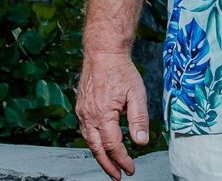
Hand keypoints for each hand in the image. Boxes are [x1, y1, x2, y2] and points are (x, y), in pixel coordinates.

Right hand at [76, 49, 149, 178]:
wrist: (103, 53)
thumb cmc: (121, 71)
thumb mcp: (137, 94)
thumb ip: (139, 119)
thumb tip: (140, 141)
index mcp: (103, 114)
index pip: (112, 146)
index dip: (122, 160)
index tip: (130, 169)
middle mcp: (88, 116)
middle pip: (97, 149)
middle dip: (108, 165)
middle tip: (118, 176)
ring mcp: (82, 112)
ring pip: (89, 141)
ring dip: (100, 156)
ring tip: (111, 166)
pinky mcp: (80, 108)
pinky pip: (86, 131)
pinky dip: (94, 142)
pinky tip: (102, 145)